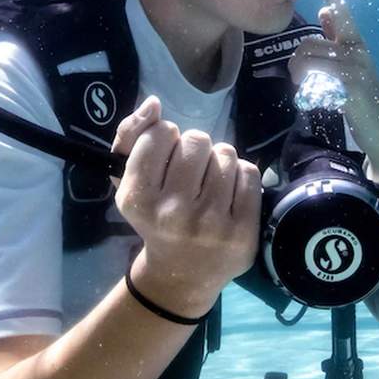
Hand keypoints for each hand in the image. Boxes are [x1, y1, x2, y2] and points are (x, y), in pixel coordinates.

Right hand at [112, 96, 261, 317]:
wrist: (181, 274)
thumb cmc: (154, 217)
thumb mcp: (128, 181)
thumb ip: (131, 135)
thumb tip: (154, 104)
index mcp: (138, 199)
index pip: (160, 134)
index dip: (164, 139)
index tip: (164, 160)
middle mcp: (173, 213)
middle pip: (196, 140)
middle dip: (194, 149)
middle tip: (190, 173)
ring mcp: (211, 223)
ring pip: (225, 153)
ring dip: (218, 161)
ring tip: (208, 184)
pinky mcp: (243, 231)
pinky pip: (249, 172)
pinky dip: (239, 176)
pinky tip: (227, 195)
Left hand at [287, 0, 378, 189]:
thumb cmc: (365, 99)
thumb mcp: (353, 65)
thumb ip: (338, 39)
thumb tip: (324, 10)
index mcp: (358, 45)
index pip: (343, 15)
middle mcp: (358, 53)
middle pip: (309, 44)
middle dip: (297, 60)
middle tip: (298, 76)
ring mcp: (355, 70)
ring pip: (308, 59)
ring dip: (298, 73)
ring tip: (304, 86)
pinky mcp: (350, 89)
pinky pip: (316, 77)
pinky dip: (308, 87)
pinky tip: (315, 98)